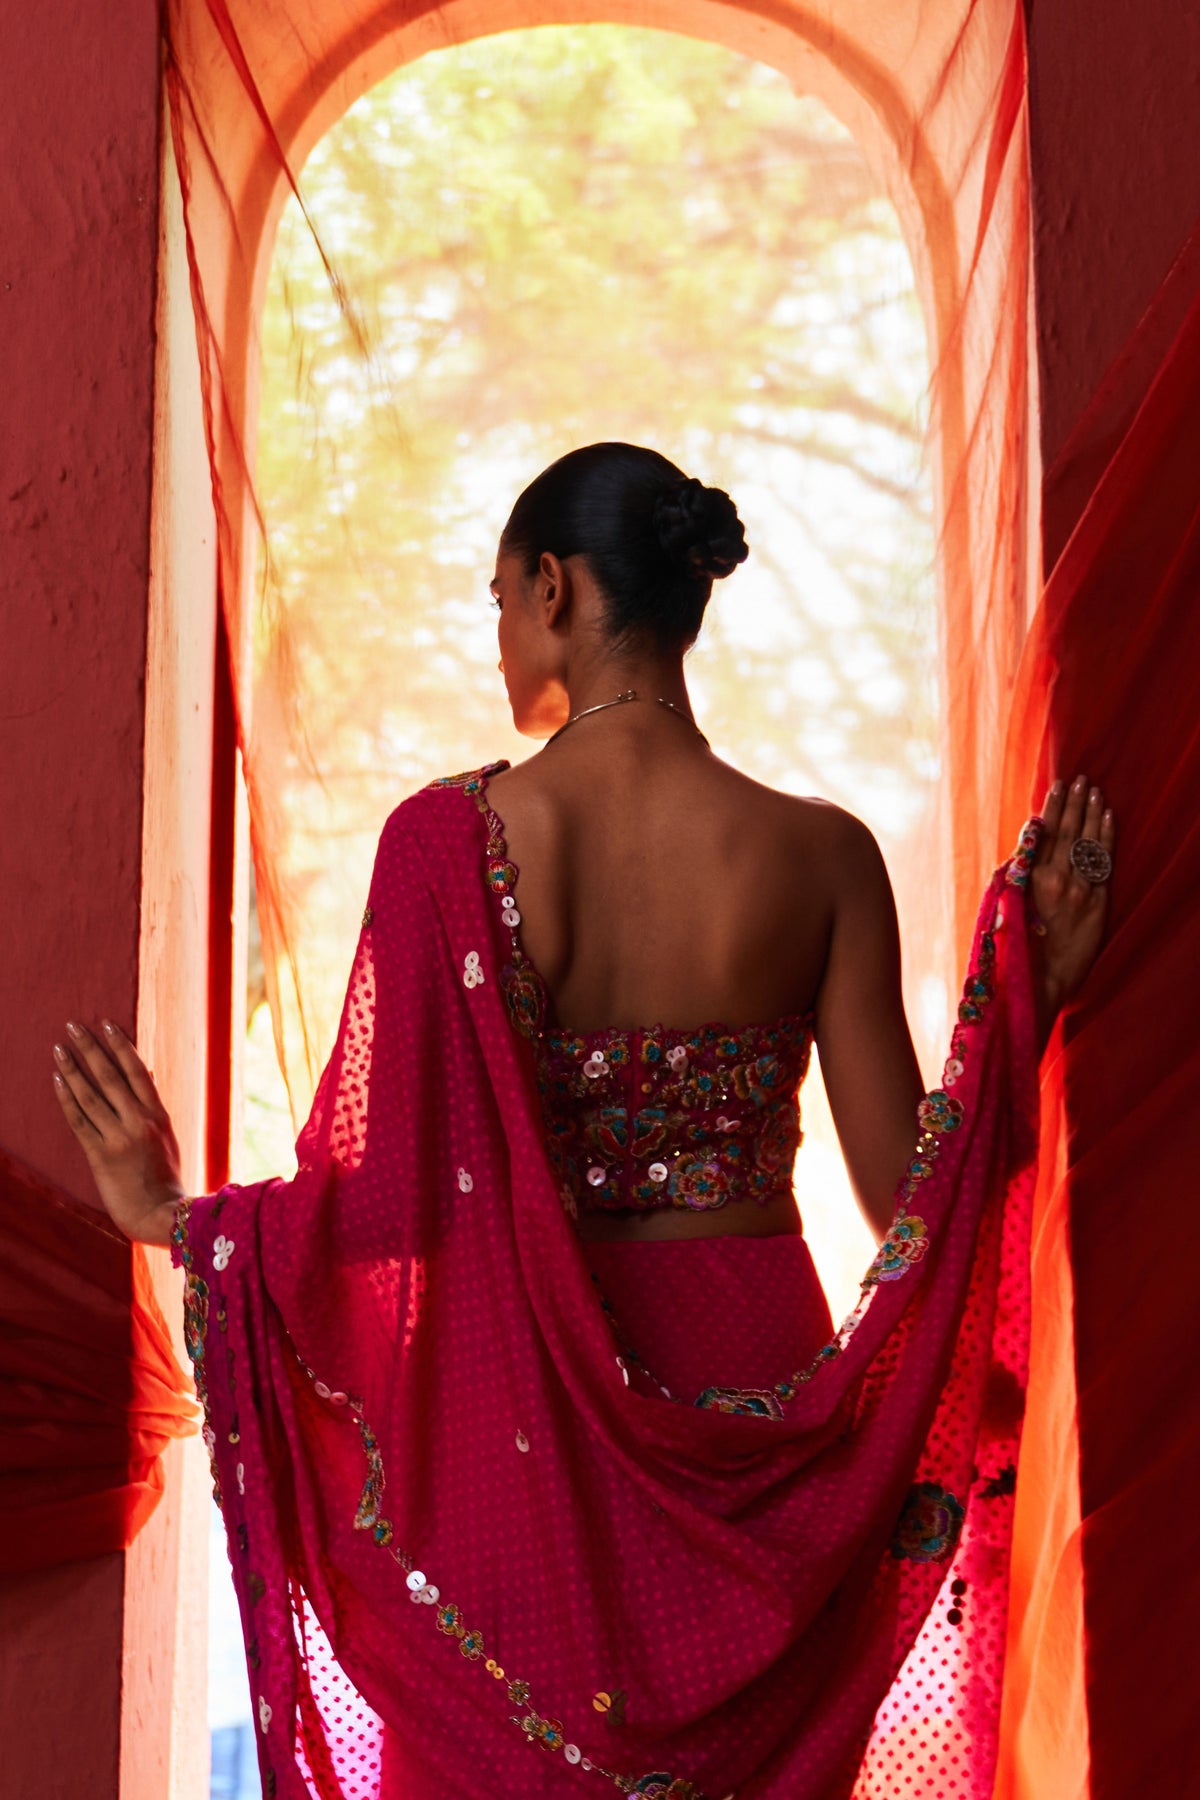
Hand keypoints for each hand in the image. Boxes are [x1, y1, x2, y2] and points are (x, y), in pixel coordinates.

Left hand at [51, 1019, 184, 1245]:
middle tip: (73, 1026)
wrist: (159, 1213)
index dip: (120, 1045)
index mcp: (158, 1114)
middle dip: (90, 1049)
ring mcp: (118, 1138)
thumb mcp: (167, 1135)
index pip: (136, 1070)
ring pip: (90, 1096)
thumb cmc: (165, 1175)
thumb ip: (153, 1104)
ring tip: (59, 1049)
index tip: (106, 1024)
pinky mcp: (100, 1156)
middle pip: (109, 1077)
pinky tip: (57, 1081)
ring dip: (73, 1070)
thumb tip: (145, 1071)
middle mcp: (138, 1122)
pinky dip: (67, 1099)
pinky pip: (79, 1121)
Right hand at [1029, 772, 1114, 1041]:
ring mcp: (1079, 890)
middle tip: (1080, 779)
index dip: (1052, 808)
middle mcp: (1054, 880)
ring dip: (1092, 813)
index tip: (1057, 786)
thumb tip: (1026, 838)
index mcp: (1027, 879)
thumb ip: (1013, 871)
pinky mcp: (1098, 901)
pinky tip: (1108, 816)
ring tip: (1095, 790)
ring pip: (1087, 841)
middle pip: (1067, 831)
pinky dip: (1106, 836)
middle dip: (1074, 803)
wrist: (1042, 980)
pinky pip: (1104, 860)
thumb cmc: (1015, 945)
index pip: (1042, 833)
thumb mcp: (1002, 905)